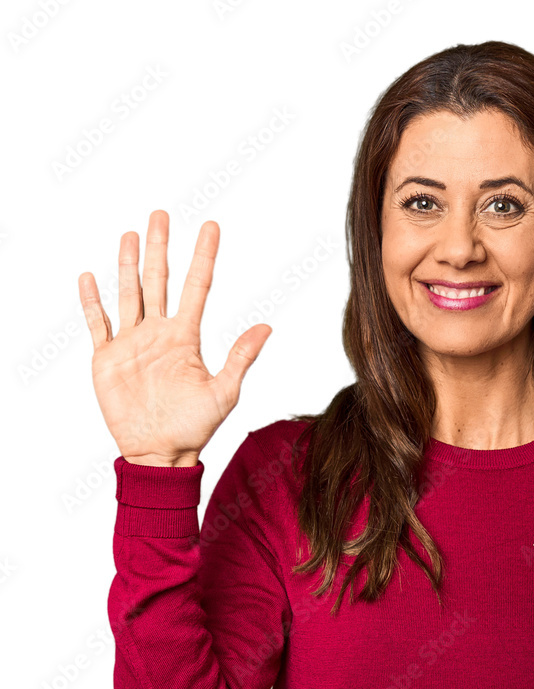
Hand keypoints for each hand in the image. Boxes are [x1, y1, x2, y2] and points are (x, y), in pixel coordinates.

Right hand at [79, 209, 272, 465]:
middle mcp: (159, 333)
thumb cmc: (195, 428)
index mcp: (186, 337)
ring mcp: (132, 343)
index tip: (211, 226)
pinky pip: (98, 323)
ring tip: (129, 233)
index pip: (197, 286)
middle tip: (161, 213)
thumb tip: (267, 326)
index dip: (203, 256)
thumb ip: (241, 357)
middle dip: (160, 247)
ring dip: (127, 264)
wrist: (161, 454)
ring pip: (129, 293)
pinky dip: (92, 301)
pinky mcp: (107, 359)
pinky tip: (90, 277)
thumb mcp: (224, 391)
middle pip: (159, 280)